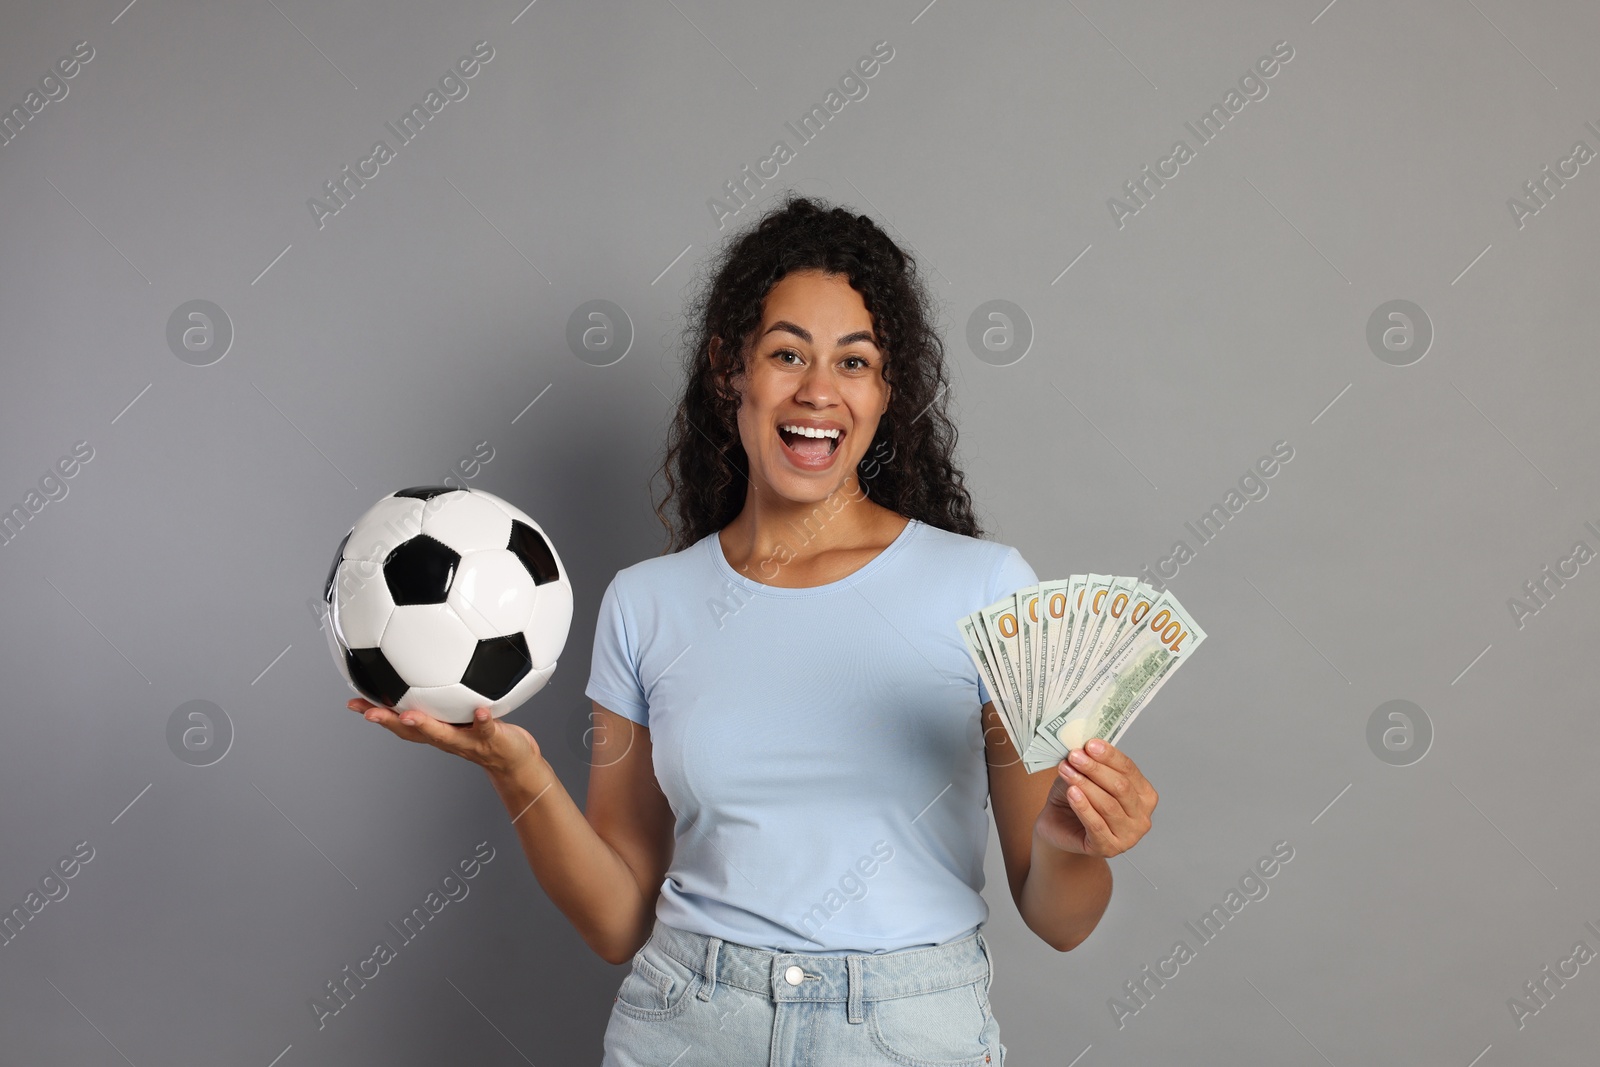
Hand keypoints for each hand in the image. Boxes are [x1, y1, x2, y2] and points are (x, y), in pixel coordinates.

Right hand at [346, 698, 540, 776]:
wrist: (514, 760)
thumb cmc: (484, 731)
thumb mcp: (460, 712)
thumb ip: (444, 693)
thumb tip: (429, 662)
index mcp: (435, 728)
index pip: (398, 721)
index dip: (375, 712)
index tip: (352, 702)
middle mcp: (445, 737)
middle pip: (411, 732)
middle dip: (389, 721)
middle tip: (368, 713)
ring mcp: (466, 740)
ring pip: (441, 734)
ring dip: (425, 726)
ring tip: (410, 716)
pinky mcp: (491, 738)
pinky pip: (485, 729)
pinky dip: (482, 720)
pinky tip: (481, 710)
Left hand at [1033, 738, 1156, 857]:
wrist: (1059, 827)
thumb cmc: (1075, 799)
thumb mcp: (1083, 776)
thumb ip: (1089, 764)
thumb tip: (1084, 749)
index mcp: (1143, 795)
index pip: (1129, 770)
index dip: (1109, 756)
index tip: (1090, 744)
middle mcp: (1142, 816)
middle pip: (1121, 787)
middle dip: (1096, 769)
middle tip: (1075, 756)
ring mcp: (1128, 836)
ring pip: (1108, 805)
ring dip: (1085, 785)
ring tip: (1067, 771)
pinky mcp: (1109, 848)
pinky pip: (1097, 825)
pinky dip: (1083, 807)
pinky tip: (1072, 792)